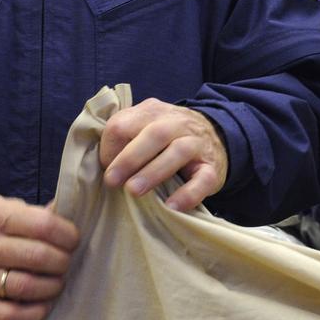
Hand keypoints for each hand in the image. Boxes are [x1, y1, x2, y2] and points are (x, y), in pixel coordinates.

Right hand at [0, 194, 79, 319]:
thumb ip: (32, 212)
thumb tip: (66, 212)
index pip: (44, 226)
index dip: (67, 235)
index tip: (73, 241)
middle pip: (39, 257)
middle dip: (63, 262)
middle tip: (66, 263)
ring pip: (27, 287)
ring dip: (52, 287)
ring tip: (57, 282)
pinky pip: (11, 315)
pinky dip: (35, 312)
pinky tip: (44, 304)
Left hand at [99, 98, 227, 211]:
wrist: (217, 135)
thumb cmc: (169, 137)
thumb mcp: (146, 126)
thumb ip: (125, 137)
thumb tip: (102, 164)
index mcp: (152, 112)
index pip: (125, 122)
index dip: (110, 146)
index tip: (106, 169)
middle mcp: (177, 123)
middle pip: (154, 134)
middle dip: (130, 158)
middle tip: (111, 181)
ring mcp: (197, 144)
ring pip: (178, 152)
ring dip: (153, 172)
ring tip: (134, 191)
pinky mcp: (212, 168)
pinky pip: (203, 179)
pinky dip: (188, 194)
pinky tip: (172, 206)